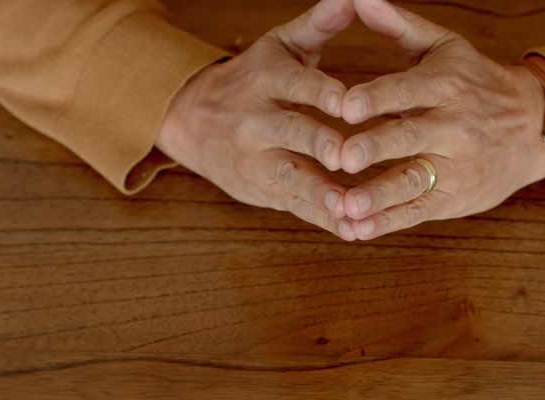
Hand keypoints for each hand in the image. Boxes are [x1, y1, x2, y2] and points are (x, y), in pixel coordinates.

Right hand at [155, 0, 353, 235]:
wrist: (191, 120)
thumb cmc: (253, 77)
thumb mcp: (280, 46)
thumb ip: (318, 24)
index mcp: (267, 80)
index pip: (298, 84)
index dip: (324, 92)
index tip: (350, 102)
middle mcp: (259, 120)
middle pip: (293, 132)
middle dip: (320, 144)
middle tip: (346, 155)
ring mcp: (260, 159)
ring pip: (293, 177)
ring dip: (323, 194)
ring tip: (352, 208)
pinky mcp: (265, 190)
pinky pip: (298, 206)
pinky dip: (324, 220)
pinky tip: (353, 230)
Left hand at [335, 0, 544, 240]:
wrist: (536, 126)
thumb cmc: (476, 81)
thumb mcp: (444, 47)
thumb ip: (398, 25)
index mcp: (445, 85)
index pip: (407, 90)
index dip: (377, 97)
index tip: (347, 105)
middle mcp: (452, 126)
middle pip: (408, 137)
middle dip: (375, 148)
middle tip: (342, 157)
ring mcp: (455, 166)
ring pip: (412, 181)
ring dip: (378, 196)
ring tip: (347, 207)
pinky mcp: (454, 197)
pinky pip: (417, 211)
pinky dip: (388, 222)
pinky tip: (357, 230)